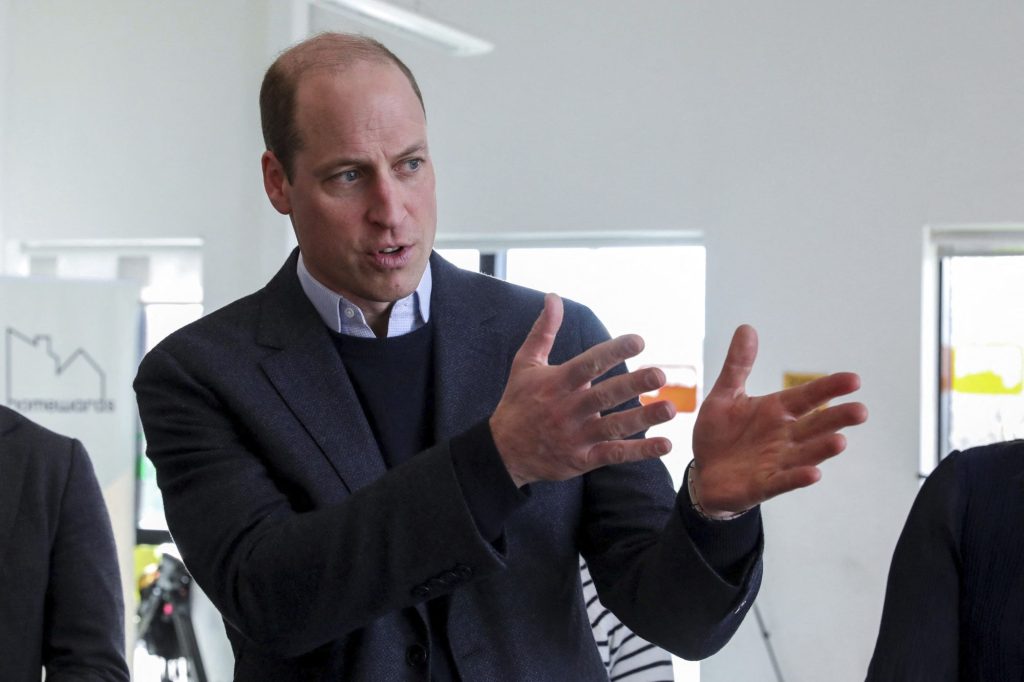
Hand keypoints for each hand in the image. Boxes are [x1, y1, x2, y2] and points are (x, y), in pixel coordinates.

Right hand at [490, 294, 676, 486]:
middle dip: (632, 385)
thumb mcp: (525, 364)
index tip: (638, 341)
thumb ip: (543, 330)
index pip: (587, 364)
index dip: (613, 352)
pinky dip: (639, 451)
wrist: (503, 452)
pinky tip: (664, 444)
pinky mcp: (582, 460)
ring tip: (670, 409)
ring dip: (643, 418)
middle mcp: (567, 410)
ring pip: (613, 427)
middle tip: (659, 374)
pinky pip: (614, 455)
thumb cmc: (517, 402)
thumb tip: (553, 297)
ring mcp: (575, 437)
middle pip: (603, 396)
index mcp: (556, 384)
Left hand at [690, 325, 867, 515]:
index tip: (854, 379)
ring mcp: (776, 461)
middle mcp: (783, 436)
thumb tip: (747, 327)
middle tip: (860, 411)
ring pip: (805, 454)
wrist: (703, 472)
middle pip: (815, 425)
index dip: (829, 388)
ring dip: (822, 448)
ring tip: (840, 440)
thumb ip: (738, 365)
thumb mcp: (725, 395)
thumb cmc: (719, 434)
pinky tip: (813, 474)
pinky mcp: (763, 484)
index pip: (808, 396)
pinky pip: (783, 481)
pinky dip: (797, 477)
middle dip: (836, 419)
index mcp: (777, 411)